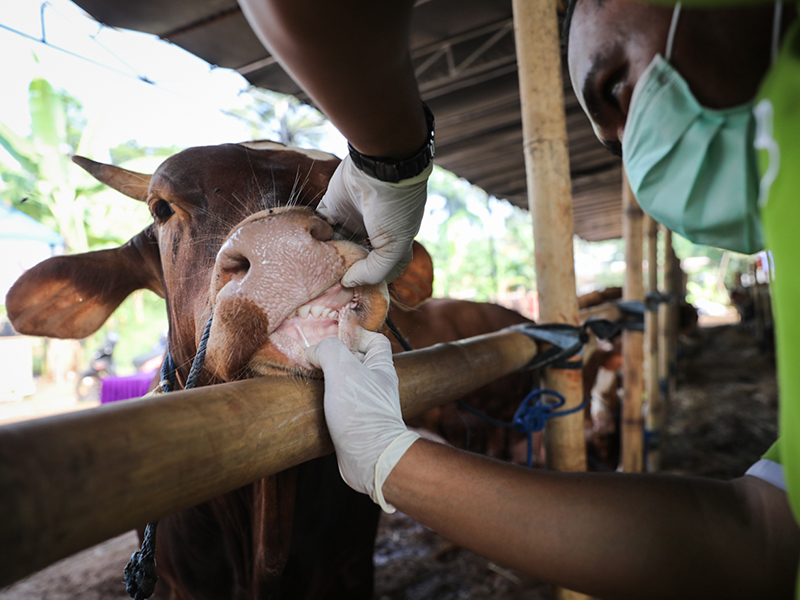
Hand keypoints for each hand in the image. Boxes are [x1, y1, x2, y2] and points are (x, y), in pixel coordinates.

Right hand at [305, 330, 419, 511]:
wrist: (371, 459)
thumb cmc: (362, 414)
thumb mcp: (343, 370)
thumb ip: (329, 351)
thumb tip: (313, 350)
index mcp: (381, 368)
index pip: (375, 340)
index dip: (356, 333)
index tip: (333, 335)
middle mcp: (376, 384)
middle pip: (357, 360)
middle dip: (336, 355)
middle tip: (314, 354)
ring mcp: (366, 404)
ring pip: (346, 382)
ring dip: (328, 377)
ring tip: (308, 374)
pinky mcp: (354, 423)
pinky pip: (340, 403)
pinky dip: (326, 398)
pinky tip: (311, 399)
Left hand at [317, 155, 431, 286]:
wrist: (380, 167)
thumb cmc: (394, 210)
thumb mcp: (393, 248)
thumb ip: (374, 272)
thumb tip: (348, 282)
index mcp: (393, 244)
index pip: (381, 271)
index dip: (369, 283)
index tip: (354, 291)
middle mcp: (372, 233)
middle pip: (355, 260)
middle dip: (344, 271)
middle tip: (330, 285)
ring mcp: (352, 219)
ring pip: (336, 245)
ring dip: (327, 256)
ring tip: (315, 271)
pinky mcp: (332, 207)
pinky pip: (320, 226)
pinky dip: (315, 236)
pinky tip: (309, 249)